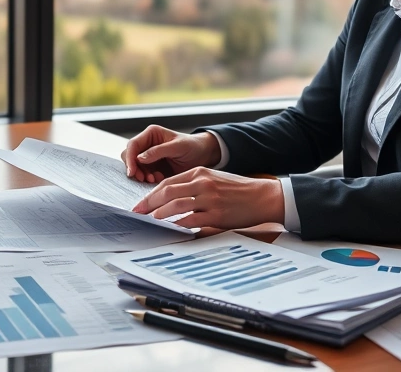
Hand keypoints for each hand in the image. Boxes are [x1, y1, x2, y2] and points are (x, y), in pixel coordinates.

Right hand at [121, 125, 220, 182]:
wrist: (204, 155)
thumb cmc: (193, 146)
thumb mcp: (177, 147)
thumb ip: (158, 151)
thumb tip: (139, 158)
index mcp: (151, 134)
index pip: (133, 145)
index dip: (130, 159)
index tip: (133, 172)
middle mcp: (147, 144)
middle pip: (129, 156)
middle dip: (135, 168)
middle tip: (144, 178)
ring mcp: (149, 156)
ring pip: (134, 167)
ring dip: (141, 175)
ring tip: (154, 179)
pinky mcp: (152, 167)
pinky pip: (143, 173)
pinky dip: (147, 178)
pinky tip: (158, 179)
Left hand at [131, 167, 284, 229]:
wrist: (263, 196)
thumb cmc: (237, 189)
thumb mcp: (213, 179)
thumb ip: (193, 185)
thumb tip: (171, 198)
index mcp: (199, 172)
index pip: (168, 182)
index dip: (151, 194)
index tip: (141, 203)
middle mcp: (202, 183)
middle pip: (167, 192)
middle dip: (149, 204)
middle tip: (138, 212)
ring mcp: (209, 199)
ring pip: (175, 206)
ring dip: (159, 214)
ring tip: (150, 221)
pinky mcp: (216, 215)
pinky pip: (191, 220)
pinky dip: (178, 225)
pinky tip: (170, 228)